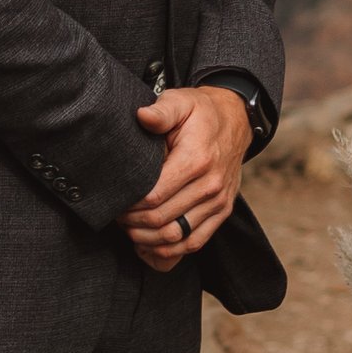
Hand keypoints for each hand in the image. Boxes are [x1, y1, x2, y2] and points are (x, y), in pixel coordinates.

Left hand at [123, 83, 251, 272]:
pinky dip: (169, 251)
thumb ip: (161, 111)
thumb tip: (142, 116)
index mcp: (196, 160)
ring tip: (129, 229)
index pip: (154, 195)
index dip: (129, 204)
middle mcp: (210, 185)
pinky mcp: (222, 212)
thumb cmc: (201, 113)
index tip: (115, 200)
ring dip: (146, 239)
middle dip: (132, 222)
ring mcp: (218, 202)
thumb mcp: (181, 101)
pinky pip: (194, 243)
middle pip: (161, 219)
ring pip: (175, 237)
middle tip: (117, 215)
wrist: (236, 120)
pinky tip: (149, 245)